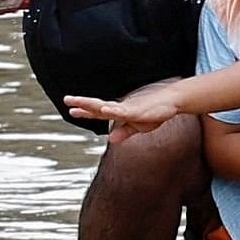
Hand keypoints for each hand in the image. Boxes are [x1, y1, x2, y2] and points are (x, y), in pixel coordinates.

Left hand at [63, 81, 182, 140]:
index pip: (98, 112)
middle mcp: (121, 108)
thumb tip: (110, 139)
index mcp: (120, 112)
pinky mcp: (137, 110)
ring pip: (107, 106)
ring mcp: (128, 108)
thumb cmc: (156, 112)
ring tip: (78, 103)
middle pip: (98, 106)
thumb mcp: (139, 127)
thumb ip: (124, 132)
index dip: (85, 112)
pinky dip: (113, 110)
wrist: (172, 101)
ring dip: (92, 105)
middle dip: (82, 104)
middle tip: (67, 100)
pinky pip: (123, 111)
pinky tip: (105, 109)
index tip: (71, 110)